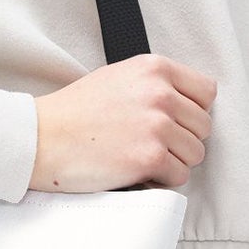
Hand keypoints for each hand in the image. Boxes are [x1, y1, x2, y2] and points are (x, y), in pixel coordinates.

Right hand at [30, 53, 215, 192]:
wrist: (41, 138)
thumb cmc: (74, 112)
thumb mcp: (118, 77)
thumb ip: (155, 84)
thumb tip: (188, 105)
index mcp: (154, 68)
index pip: (206, 91)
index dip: (192, 111)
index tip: (173, 121)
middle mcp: (160, 93)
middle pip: (203, 126)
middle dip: (182, 139)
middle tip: (150, 143)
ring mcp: (157, 125)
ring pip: (195, 153)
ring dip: (173, 161)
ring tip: (140, 156)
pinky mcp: (150, 157)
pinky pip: (179, 176)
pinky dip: (161, 180)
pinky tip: (135, 170)